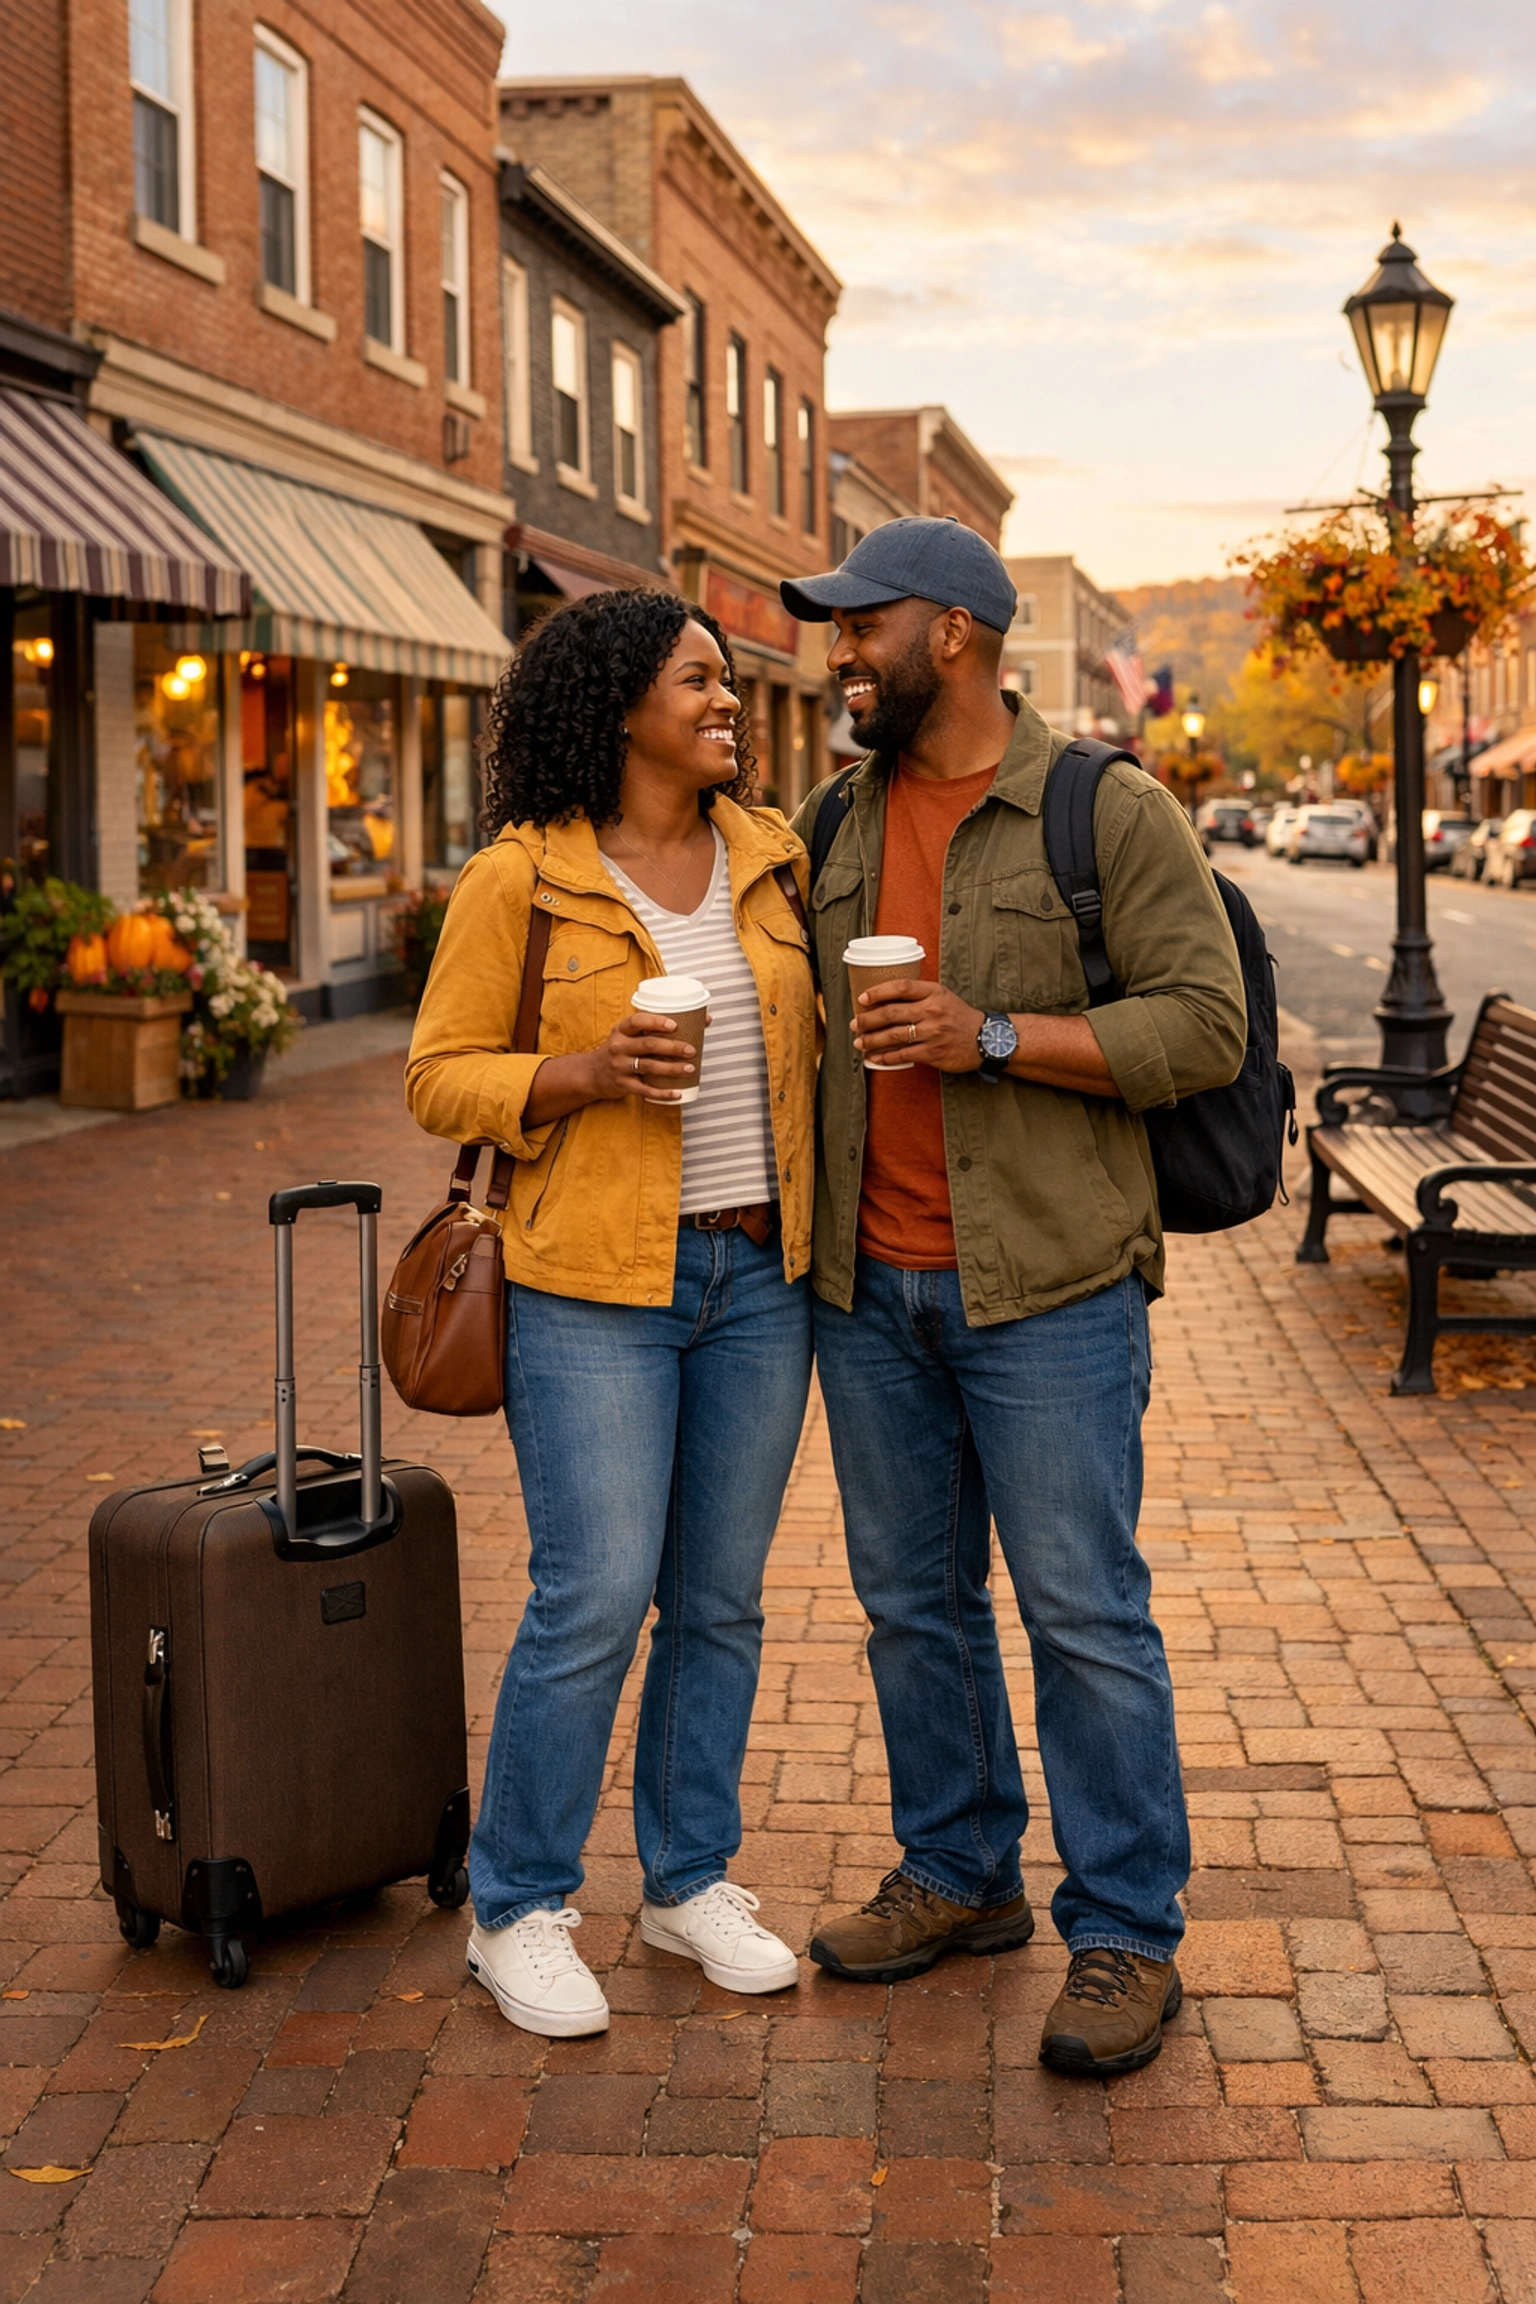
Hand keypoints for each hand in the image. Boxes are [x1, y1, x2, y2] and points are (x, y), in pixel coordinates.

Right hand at [585, 1006, 706, 1103]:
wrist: (592, 1074)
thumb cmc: (621, 1050)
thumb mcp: (629, 1035)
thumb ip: (656, 1028)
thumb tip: (703, 1019)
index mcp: (621, 1030)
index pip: (637, 1021)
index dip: (656, 1022)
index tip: (675, 1025)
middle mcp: (619, 1046)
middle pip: (648, 1045)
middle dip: (672, 1047)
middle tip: (691, 1050)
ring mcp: (620, 1066)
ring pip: (649, 1067)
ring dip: (672, 1068)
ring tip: (690, 1068)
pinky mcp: (623, 1085)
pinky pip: (645, 1090)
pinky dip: (663, 1093)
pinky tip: (677, 1093)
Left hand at [852, 980, 983, 1072]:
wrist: (987, 1039)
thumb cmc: (959, 1017)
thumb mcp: (943, 997)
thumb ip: (919, 995)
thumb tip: (886, 999)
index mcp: (934, 992)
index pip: (901, 987)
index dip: (878, 992)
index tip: (862, 999)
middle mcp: (932, 1011)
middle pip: (891, 1013)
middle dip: (868, 1020)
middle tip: (855, 1024)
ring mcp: (933, 1033)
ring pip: (893, 1036)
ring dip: (872, 1040)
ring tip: (859, 1042)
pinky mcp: (933, 1053)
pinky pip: (903, 1055)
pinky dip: (885, 1057)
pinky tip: (874, 1058)